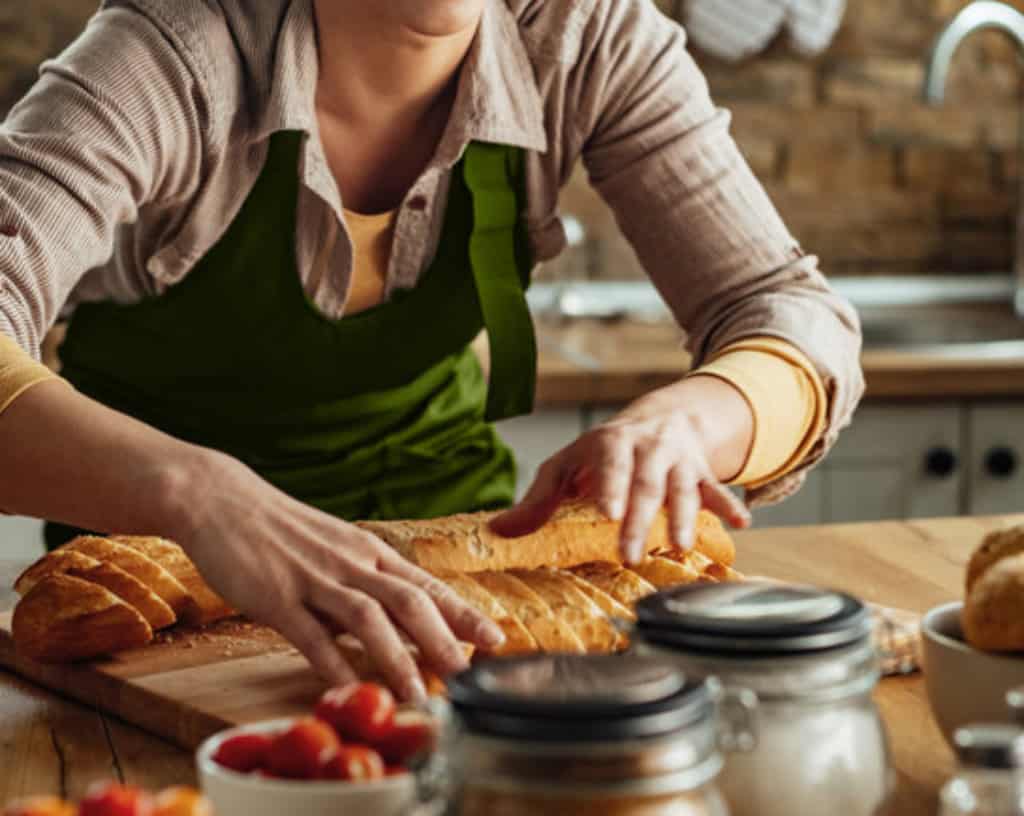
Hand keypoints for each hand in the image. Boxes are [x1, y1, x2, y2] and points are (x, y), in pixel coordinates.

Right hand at [162, 449, 504, 701]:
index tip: (495, 638)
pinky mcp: (276, 597)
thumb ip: (366, 581)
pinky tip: (348, 689)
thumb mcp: (336, 547)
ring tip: (419, 695)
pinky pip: (310, 635)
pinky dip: (333, 663)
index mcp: (369, 552)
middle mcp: (351, 563)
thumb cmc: (282, 528)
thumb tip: (401, 618)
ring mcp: (314, 579)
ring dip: (397, 658)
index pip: (427, 584)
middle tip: (472, 674)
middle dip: (445, 639)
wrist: (222, 499)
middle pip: (410, 601)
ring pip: (368, 619)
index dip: (463, 613)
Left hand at [492, 376, 752, 561]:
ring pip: (683, 488)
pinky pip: (717, 489)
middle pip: (646, 484)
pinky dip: (730, 505)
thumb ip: (537, 500)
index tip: (607, 514)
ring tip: (682, 545)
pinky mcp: (702, 473)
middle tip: (629, 553)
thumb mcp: (567, 466)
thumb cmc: (604, 452)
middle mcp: (648, 449)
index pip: (610, 464)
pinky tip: (741, 524)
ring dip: (685, 516)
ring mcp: (678, 460)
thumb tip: (497, 531)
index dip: (610, 487)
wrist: (663, 417)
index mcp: (611, 444)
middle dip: (640, 519)